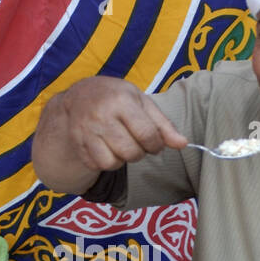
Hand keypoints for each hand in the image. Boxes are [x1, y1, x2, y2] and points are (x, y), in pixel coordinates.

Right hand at [40, 77, 187, 182]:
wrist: (81, 94)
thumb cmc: (118, 97)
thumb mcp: (143, 103)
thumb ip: (163, 125)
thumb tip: (183, 144)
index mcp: (122, 101)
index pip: (147, 135)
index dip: (156, 144)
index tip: (154, 142)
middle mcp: (101, 115)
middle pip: (131, 152)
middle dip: (140, 152)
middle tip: (136, 142)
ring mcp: (86, 130)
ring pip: (112, 163)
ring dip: (121, 159)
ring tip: (121, 145)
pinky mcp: (76, 142)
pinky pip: (96, 166)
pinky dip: (105, 162)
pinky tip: (106, 148)